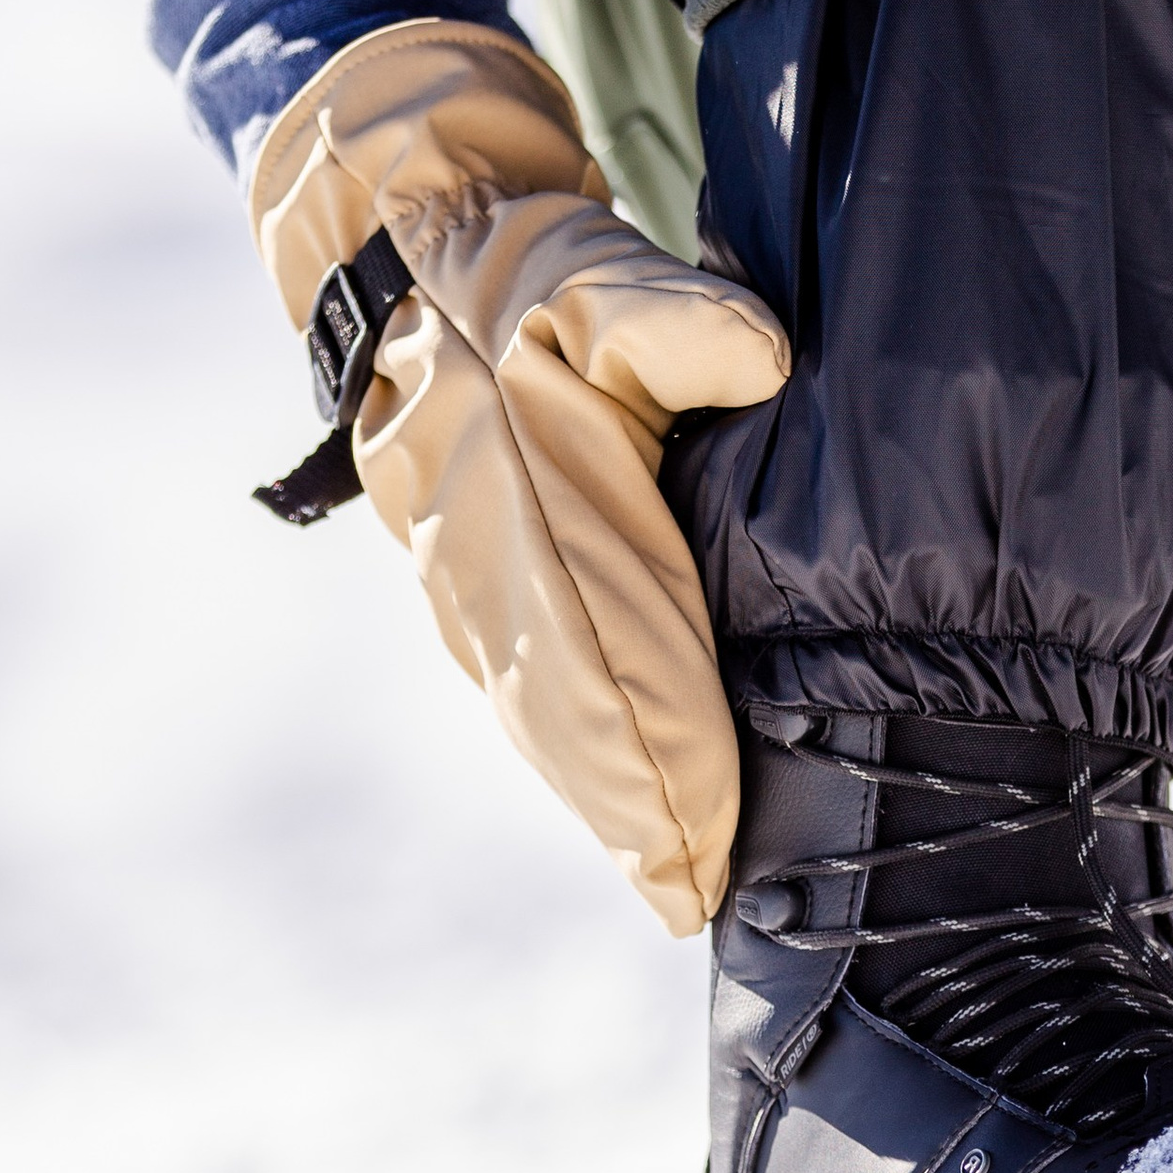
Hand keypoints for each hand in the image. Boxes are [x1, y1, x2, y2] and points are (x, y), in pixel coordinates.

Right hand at [251, 23, 788, 935]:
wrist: (413, 264)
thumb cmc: (527, 275)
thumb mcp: (596, 274)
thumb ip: (676, 318)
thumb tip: (759, 355)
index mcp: (525, 510)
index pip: (606, 665)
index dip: (662, 765)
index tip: (707, 856)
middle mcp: (487, 579)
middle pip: (574, 730)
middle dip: (642, 824)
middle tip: (708, 909)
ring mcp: (471, 599)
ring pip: (549, 730)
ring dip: (614, 810)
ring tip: (684, 887)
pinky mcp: (479, 603)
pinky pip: (535, 707)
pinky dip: (588, 769)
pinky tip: (639, 816)